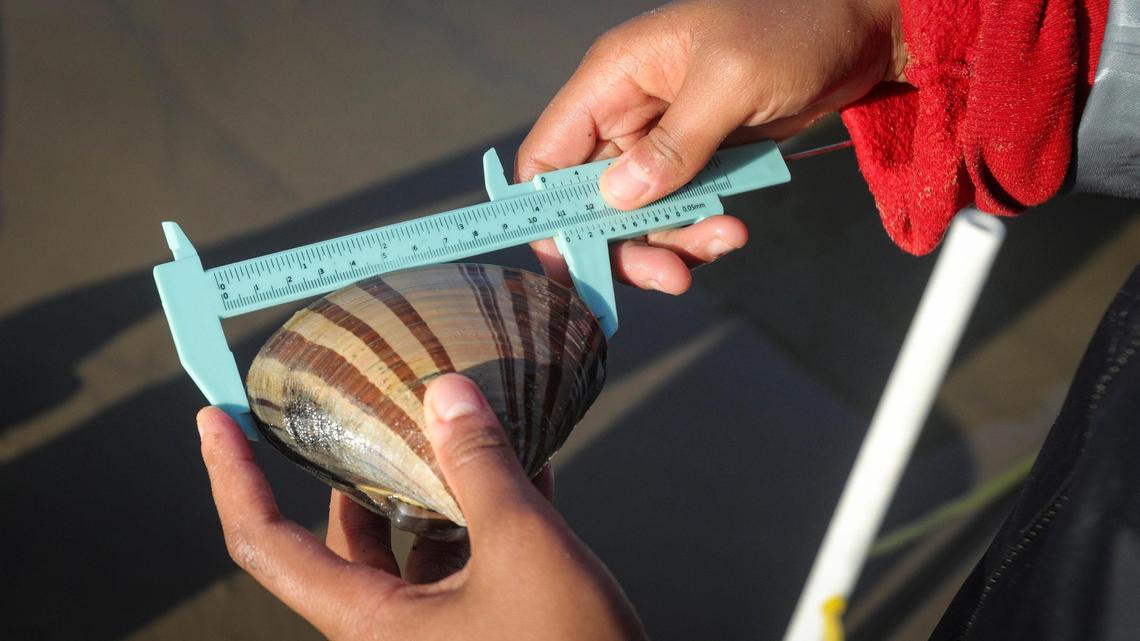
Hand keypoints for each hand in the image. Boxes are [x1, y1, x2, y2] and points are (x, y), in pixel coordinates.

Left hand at [198, 374, 644, 640]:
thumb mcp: (525, 550)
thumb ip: (481, 469)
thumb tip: (446, 394)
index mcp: (370, 621)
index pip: (267, 543)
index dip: (232, 477)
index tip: (216, 419)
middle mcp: (390, 627)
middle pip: (345, 535)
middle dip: (353, 465)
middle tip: (360, 402)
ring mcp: (436, 628)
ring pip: (410, 543)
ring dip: (431, 482)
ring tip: (452, 422)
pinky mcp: (481, 625)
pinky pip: (463, 559)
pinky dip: (481, 511)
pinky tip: (522, 464)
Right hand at [518, 0, 905, 293]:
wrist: (858, 27)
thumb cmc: (795, 27)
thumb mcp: (733, 79)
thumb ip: (677, 142)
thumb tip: (621, 199)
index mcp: (614, 78)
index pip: (547, 155)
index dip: (548, 213)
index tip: (576, 262)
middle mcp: (627, 113)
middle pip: (591, 201)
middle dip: (625, 245)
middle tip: (669, 277)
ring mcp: (663, 140)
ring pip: (638, 217)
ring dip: (673, 244)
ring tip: (724, 240)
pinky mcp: (698, 160)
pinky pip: (680, 213)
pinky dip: (700, 231)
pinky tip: (732, 230)